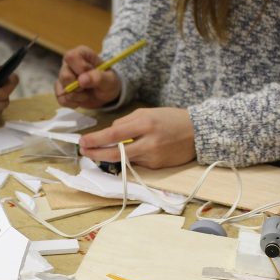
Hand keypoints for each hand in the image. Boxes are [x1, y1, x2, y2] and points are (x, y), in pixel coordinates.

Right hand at [54, 45, 121, 108]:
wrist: (106, 93)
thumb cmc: (108, 81)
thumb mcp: (109, 80)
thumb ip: (98, 77)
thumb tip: (81, 80)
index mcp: (80, 54)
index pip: (71, 57)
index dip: (81, 69)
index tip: (91, 75)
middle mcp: (68, 64)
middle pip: (65, 76)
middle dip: (79, 87)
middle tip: (89, 87)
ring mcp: (63, 77)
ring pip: (63, 90)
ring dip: (78, 97)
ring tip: (87, 94)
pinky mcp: (60, 90)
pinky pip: (62, 100)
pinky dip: (73, 103)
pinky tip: (81, 99)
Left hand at [78, 107, 195, 168]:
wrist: (197, 132)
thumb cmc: (170, 119)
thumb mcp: (148, 112)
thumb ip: (126, 122)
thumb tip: (109, 132)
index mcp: (145, 123)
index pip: (113, 135)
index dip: (95, 140)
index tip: (82, 141)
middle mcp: (148, 142)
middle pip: (115, 154)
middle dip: (96, 154)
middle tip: (84, 152)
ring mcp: (153, 156)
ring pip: (125, 160)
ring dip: (113, 155)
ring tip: (104, 150)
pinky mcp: (157, 166)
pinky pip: (137, 163)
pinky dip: (131, 157)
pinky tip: (136, 151)